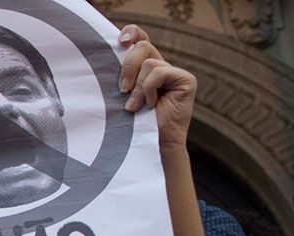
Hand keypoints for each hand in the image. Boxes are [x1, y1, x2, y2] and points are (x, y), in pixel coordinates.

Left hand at [119, 25, 194, 148]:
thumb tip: (108, 57)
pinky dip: (149, 88)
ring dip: (138, 87)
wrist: (151, 144)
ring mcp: (174, 73)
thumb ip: (121, 76)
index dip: (132, 33)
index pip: (140, 39)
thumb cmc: (132, 124)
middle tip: (121, 90)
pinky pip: (159, 72)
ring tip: (135, 106)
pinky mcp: (186, 79)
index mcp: (144, 67)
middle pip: (142, 47)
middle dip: (127, 67)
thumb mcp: (122, 96)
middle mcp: (161, 66)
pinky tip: (151, 104)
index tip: (119, 41)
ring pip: (148, 62)